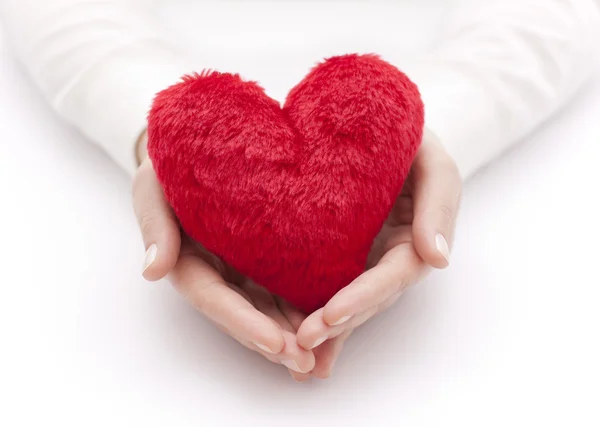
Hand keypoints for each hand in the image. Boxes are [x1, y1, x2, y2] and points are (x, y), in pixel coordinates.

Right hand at [132, 135, 314, 376]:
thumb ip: (155, 224)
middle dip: (274, 342)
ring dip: (294, 335)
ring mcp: (244, 268)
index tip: (275, 344)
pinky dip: (306, 308)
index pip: (214, 298)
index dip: (242, 323)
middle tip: (306, 364)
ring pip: (269, 309)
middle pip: (245, 315)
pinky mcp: (269, 256)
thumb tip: (153, 271)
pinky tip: (333, 328)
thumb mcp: (153, 186)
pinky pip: (287, 286)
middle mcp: (219, 273)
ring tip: (324, 359)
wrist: (197, 151)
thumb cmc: (170, 166)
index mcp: (190, 261)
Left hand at [295, 129, 462, 379]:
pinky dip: (308, 310)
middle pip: (367, 298)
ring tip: (292, 354)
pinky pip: (323, 284)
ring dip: (323, 329)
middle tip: (302, 343)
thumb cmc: (411, 143)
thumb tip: (438, 259)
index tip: (333, 314)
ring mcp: (362, 260)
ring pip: (345, 300)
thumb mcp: (434, 163)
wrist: (379, 133)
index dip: (366, 296)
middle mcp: (387, 259)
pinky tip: (286, 335)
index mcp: (414, 242)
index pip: (394, 275)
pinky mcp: (336, 254)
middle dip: (339, 323)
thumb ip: (440, 204)